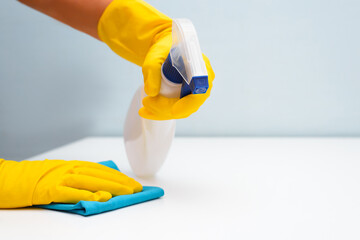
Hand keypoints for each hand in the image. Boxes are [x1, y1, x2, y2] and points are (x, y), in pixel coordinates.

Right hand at [0, 159, 141, 207]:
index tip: (133, 183)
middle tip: (136, 189)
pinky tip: (100, 198)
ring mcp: (61, 178)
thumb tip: (102, 186)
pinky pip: (72, 193)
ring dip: (110, 187)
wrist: (15, 178)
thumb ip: (82, 178)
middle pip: (100, 175)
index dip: (119, 176)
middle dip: (120, 182)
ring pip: (90, 181)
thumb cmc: (42, 178)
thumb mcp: (64, 173)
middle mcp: (71, 169)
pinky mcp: (52, 190)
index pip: (102, 170)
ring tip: (126, 192)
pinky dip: (87, 195)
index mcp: (75, 165)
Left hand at [98, 0, 214, 119]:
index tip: (173, 111)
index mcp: (201, 68)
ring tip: (143, 110)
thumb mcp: (155, 56)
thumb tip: (151, 92)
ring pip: (181, 111)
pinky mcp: (186, 98)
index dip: (188, 104)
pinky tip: (147, 111)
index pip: (200, 92)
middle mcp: (203, 82)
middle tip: (146, 103)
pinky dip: (161, 112)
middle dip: (166, 109)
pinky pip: (176, 109)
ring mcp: (195, 92)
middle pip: (189, 105)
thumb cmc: (163, 49)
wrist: (164, 48)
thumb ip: (152, 70)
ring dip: (161, 113)